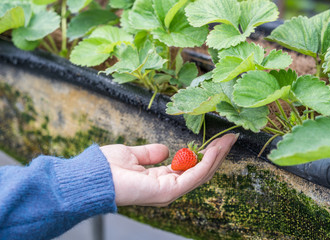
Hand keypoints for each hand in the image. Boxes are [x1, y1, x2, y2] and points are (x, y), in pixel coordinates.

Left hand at [100, 133, 237, 206]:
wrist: (93, 176)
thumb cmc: (107, 168)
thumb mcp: (133, 155)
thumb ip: (150, 153)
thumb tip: (165, 150)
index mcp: (159, 180)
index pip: (188, 168)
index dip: (203, 154)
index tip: (215, 140)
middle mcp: (167, 187)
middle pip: (198, 171)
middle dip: (215, 154)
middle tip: (229, 138)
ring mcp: (169, 191)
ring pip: (200, 173)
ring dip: (216, 156)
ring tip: (228, 140)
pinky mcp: (168, 191)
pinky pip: (194, 175)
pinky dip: (207, 161)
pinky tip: (216, 149)